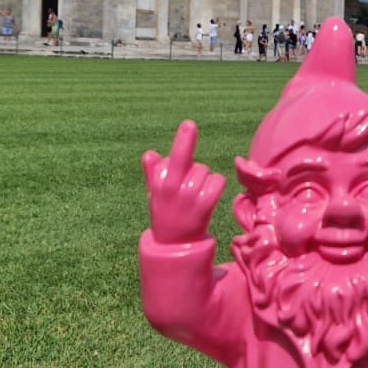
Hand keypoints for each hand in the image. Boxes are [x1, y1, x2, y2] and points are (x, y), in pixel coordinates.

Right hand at [143, 120, 224, 243]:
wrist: (174, 244)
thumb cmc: (164, 211)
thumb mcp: (154, 193)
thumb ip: (153, 173)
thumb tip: (149, 154)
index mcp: (163, 184)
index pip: (175, 159)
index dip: (183, 141)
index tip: (189, 124)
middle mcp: (177, 190)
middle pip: (193, 164)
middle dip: (190, 160)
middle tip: (188, 145)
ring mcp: (193, 198)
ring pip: (206, 172)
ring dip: (203, 179)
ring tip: (194, 195)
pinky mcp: (207, 206)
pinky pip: (218, 181)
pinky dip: (215, 184)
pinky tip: (206, 196)